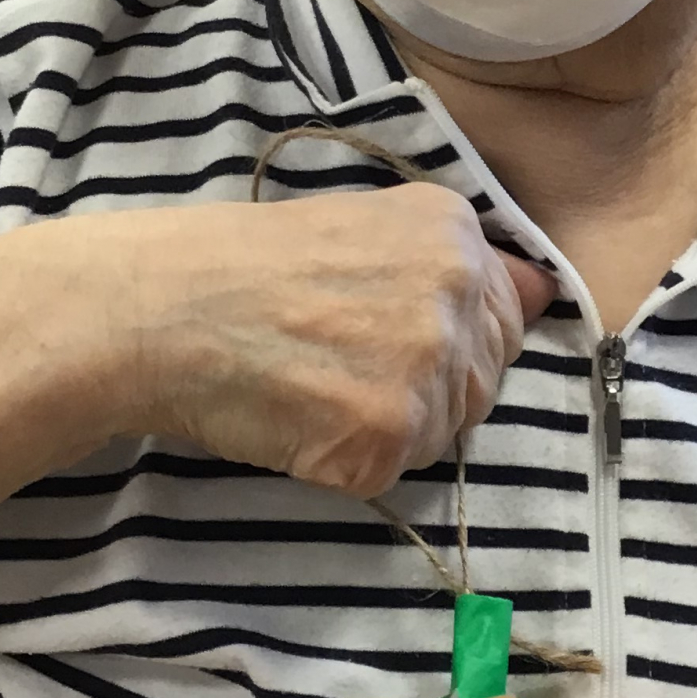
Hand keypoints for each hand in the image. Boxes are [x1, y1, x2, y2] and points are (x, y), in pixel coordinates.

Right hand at [65, 186, 557, 496]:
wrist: (158, 307)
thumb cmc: (236, 264)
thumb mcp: (358, 225)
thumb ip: (441, 264)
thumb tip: (537, 294)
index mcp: (452, 232)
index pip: (507, 314)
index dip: (448, 339)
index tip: (387, 338)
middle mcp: (456, 292)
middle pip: (481, 381)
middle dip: (422, 388)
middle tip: (334, 364)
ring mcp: (427, 366)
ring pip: (440, 432)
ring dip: (383, 427)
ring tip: (307, 385)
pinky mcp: (388, 434)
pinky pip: (388, 471)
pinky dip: (341, 461)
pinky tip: (293, 418)